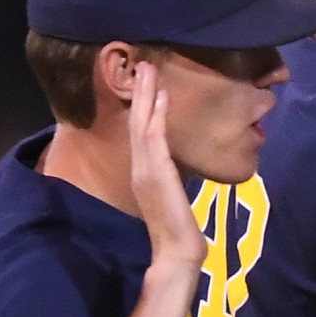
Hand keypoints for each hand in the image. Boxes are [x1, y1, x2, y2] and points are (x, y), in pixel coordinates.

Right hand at [125, 61, 204, 280]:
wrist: (176, 251)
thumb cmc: (178, 231)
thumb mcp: (172, 198)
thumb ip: (169, 181)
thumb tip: (174, 173)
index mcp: (144, 172)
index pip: (141, 133)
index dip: (142, 108)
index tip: (147, 84)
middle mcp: (140, 166)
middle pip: (137, 122)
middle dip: (140, 92)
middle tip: (143, 65)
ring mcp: (146, 168)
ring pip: (142, 123)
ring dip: (145, 95)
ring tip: (147, 69)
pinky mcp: (156, 172)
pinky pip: (153, 136)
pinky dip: (155, 114)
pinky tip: (161, 95)